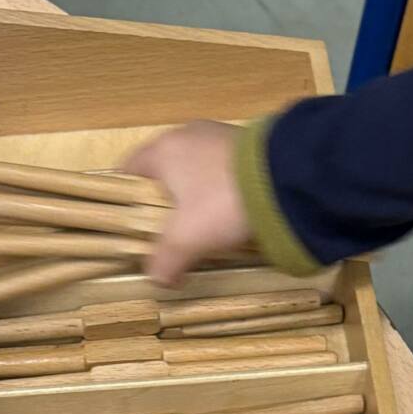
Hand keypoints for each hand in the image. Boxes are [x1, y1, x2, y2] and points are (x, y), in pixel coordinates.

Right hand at [123, 121, 248, 286]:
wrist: (287, 178)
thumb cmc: (221, 202)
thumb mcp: (187, 239)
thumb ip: (165, 260)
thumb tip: (158, 278)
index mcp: (163, 151)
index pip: (129, 169)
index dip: (125, 196)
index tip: (130, 222)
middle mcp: (187, 134)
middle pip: (164, 169)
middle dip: (164, 198)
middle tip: (169, 229)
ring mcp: (220, 134)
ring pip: (196, 167)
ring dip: (196, 193)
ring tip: (203, 223)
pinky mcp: (249, 143)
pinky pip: (224, 168)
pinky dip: (222, 188)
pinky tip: (232, 210)